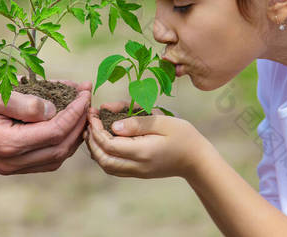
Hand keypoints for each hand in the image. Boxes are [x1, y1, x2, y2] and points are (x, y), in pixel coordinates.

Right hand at [0, 79, 91, 174]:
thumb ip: (26, 102)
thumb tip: (55, 109)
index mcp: (8, 143)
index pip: (55, 131)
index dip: (75, 111)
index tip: (85, 92)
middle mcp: (12, 161)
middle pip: (61, 147)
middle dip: (80, 121)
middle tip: (87, 98)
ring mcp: (12, 167)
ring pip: (57, 157)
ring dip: (74, 134)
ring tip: (81, 109)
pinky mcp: (13, 166)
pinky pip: (47, 160)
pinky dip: (62, 143)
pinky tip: (67, 123)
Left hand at [84, 101, 208, 178]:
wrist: (197, 160)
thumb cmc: (184, 136)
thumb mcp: (163, 122)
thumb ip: (138, 123)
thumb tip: (113, 125)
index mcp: (142, 152)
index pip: (109, 144)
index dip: (96, 128)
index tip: (93, 112)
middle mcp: (137, 165)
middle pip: (103, 158)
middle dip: (92, 139)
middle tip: (89, 120)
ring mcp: (137, 172)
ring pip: (106, 166)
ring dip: (95, 149)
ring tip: (92, 129)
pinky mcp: (138, 172)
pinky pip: (114, 168)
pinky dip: (104, 155)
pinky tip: (103, 141)